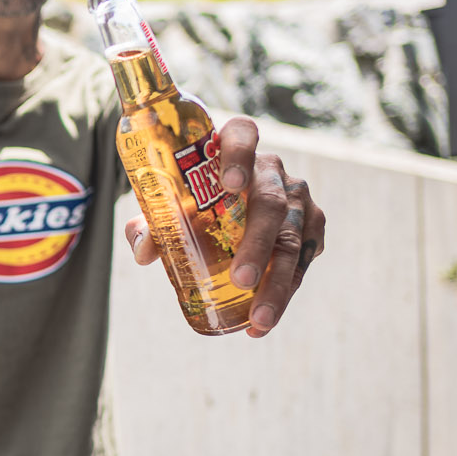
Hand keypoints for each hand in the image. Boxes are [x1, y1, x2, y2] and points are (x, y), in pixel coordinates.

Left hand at [125, 115, 326, 336]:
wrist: (231, 202)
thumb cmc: (194, 199)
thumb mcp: (170, 206)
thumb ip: (151, 224)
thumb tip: (144, 251)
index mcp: (236, 146)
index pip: (243, 134)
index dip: (238, 155)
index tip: (229, 185)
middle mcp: (272, 170)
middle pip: (271, 203)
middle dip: (258, 244)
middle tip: (241, 279)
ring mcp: (298, 198)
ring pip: (292, 240)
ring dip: (278, 283)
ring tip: (259, 320)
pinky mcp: (311, 226)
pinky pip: (303, 261)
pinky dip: (285, 292)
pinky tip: (264, 320)